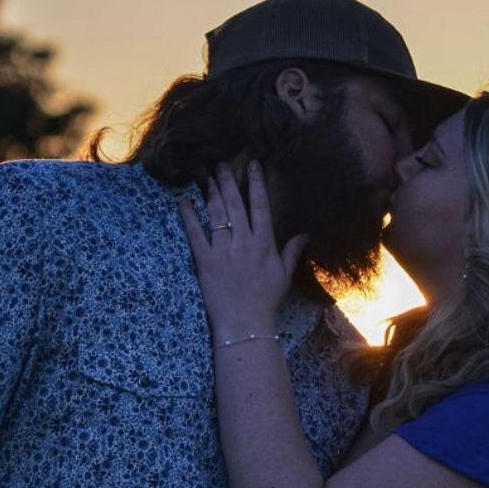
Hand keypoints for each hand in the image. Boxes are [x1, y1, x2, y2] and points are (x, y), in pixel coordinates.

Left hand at [179, 161, 308, 338]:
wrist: (245, 323)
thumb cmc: (266, 301)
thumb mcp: (284, 276)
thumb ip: (292, 252)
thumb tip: (305, 234)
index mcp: (264, 243)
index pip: (260, 206)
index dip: (256, 183)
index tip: (253, 165)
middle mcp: (243, 242)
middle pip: (235, 204)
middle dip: (228, 182)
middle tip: (221, 164)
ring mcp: (222, 250)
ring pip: (216, 215)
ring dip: (211, 193)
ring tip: (206, 177)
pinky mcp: (204, 261)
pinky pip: (194, 235)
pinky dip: (188, 218)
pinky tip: (183, 203)